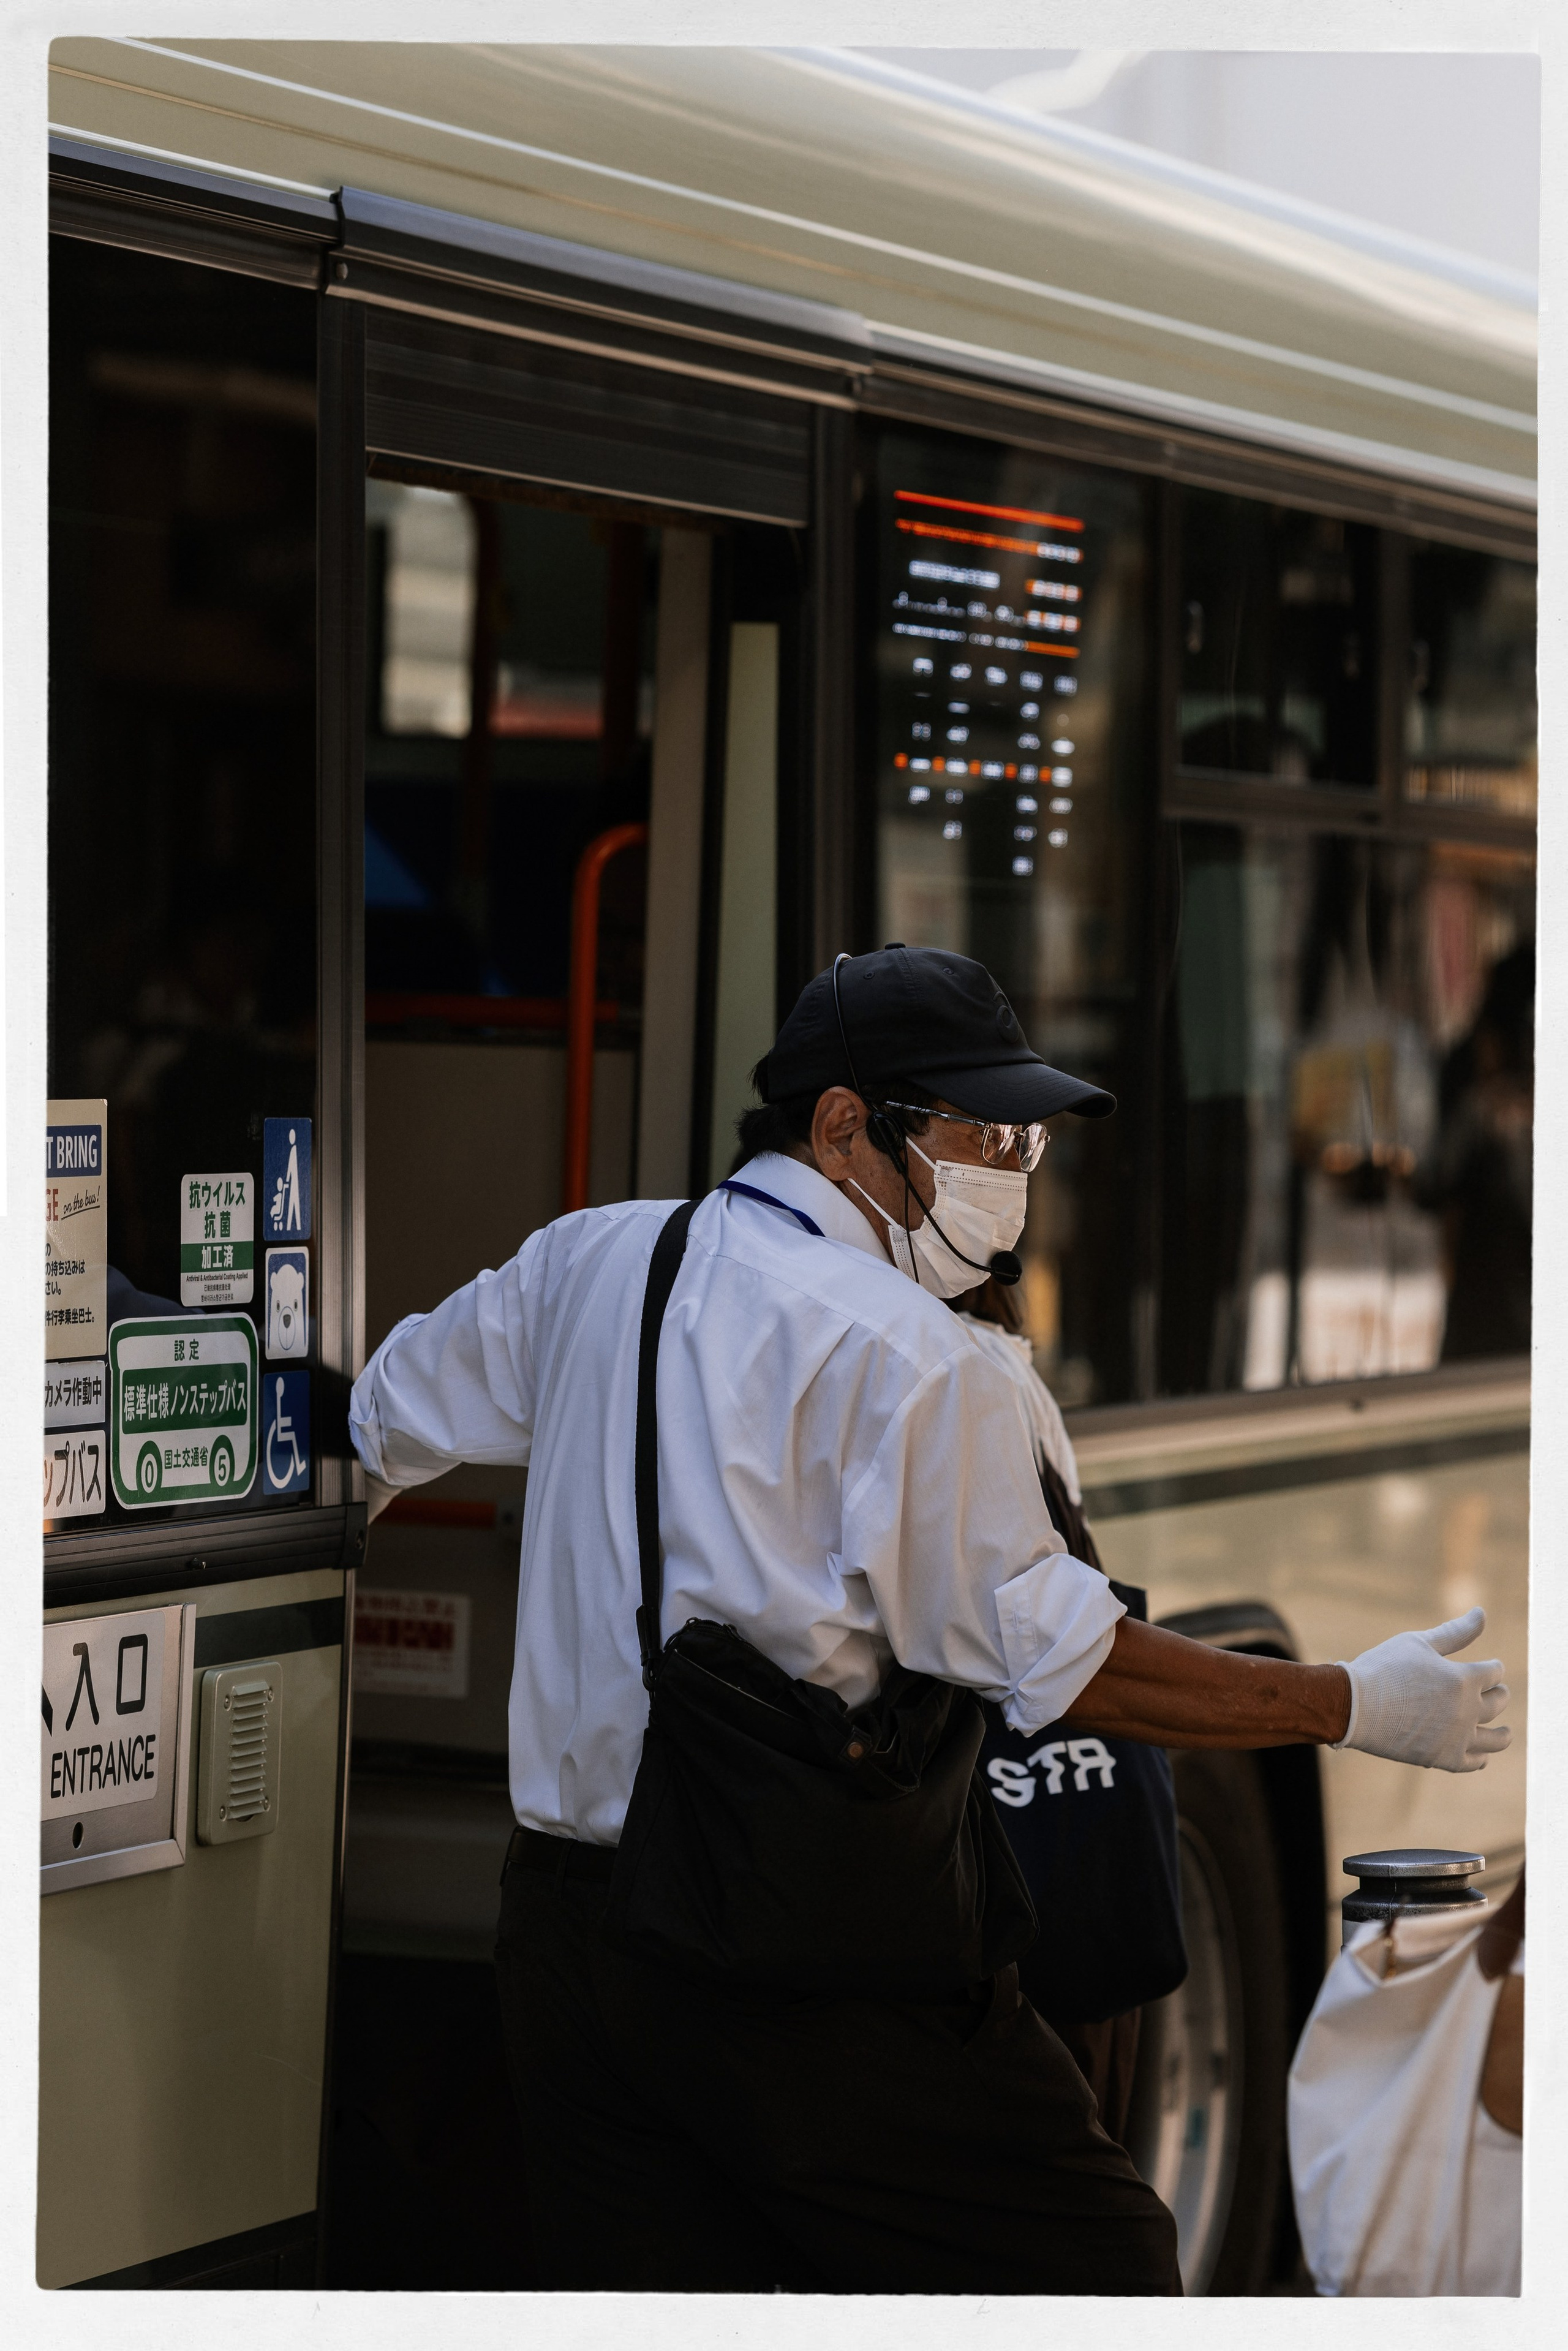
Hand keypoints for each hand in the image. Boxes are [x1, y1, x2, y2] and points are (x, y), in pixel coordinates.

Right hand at [1334, 1607, 1509, 1772]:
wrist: (1352, 1706)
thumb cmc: (1384, 1668)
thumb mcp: (1419, 1643)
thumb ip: (1456, 1631)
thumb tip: (1482, 1612)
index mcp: (1464, 1679)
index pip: (1495, 1672)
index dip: (1492, 1668)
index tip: (1489, 1668)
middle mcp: (1467, 1710)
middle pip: (1499, 1702)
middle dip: (1499, 1694)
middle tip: (1495, 1692)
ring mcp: (1458, 1737)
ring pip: (1498, 1739)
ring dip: (1503, 1732)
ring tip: (1505, 1730)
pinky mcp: (1444, 1758)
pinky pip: (1475, 1762)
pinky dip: (1481, 1756)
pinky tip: (1480, 1751)